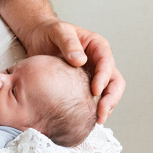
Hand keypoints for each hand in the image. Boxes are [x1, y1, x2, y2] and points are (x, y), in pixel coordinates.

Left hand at [0, 0, 124, 123]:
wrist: (38, 38)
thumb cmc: (49, 32)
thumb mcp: (58, 31)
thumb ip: (68, 43)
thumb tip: (80, 60)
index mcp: (97, 47)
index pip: (107, 63)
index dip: (103, 78)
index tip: (94, 91)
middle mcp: (99, 62)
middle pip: (114, 81)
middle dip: (111, 98)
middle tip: (101, 113)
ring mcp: (93, 75)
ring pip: (108, 93)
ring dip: (106, 107)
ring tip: (97, 121)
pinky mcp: (84, 86)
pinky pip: (94, 99)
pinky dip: (93, 109)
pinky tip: (88, 120)